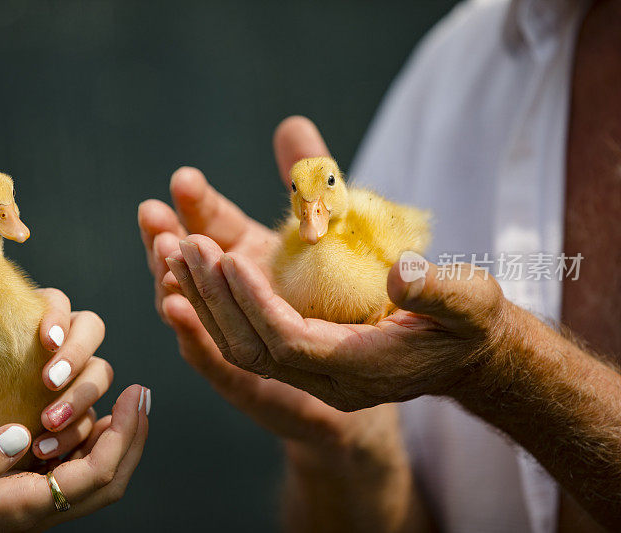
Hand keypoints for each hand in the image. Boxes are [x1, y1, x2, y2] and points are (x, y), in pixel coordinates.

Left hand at [0, 288, 110, 463]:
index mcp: (24, 321)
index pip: (55, 302)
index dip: (58, 315)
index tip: (45, 340)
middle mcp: (55, 347)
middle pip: (91, 329)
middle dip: (78, 353)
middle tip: (49, 381)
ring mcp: (71, 381)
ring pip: (100, 373)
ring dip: (81, 395)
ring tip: (47, 422)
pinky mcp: (76, 416)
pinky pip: (90, 419)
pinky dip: (73, 432)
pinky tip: (43, 448)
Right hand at [0, 385, 148, 531]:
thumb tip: (20, 436)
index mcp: (19, 509)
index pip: (96, 476)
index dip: (124, 436)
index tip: (136, 395)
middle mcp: (31, 508)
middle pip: (106, 479)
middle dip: (131, 436)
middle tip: (141, 395)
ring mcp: (24, 500)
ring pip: (90, 474)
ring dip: (112, 438)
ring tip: (121, 401)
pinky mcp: (12, 488)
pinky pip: (67, 467)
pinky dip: (85, 440)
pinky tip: (82, 414)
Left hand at [168, 235, 507, 411]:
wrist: (464, 357)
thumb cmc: (468, 325)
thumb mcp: (470, 302)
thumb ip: (440, 291)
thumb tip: (402, 272)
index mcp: (361, 368)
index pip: (289, 341)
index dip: (254, 303)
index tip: (228, 256)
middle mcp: (327, 381)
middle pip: (251, 348)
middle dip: (213, 298)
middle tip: (184, 244)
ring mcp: (311, 376)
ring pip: (239, 347)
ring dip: (203, 301)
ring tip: (174, 250)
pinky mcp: (303, 360)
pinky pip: (246, 342)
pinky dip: (215, 310)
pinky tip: (193, 274)